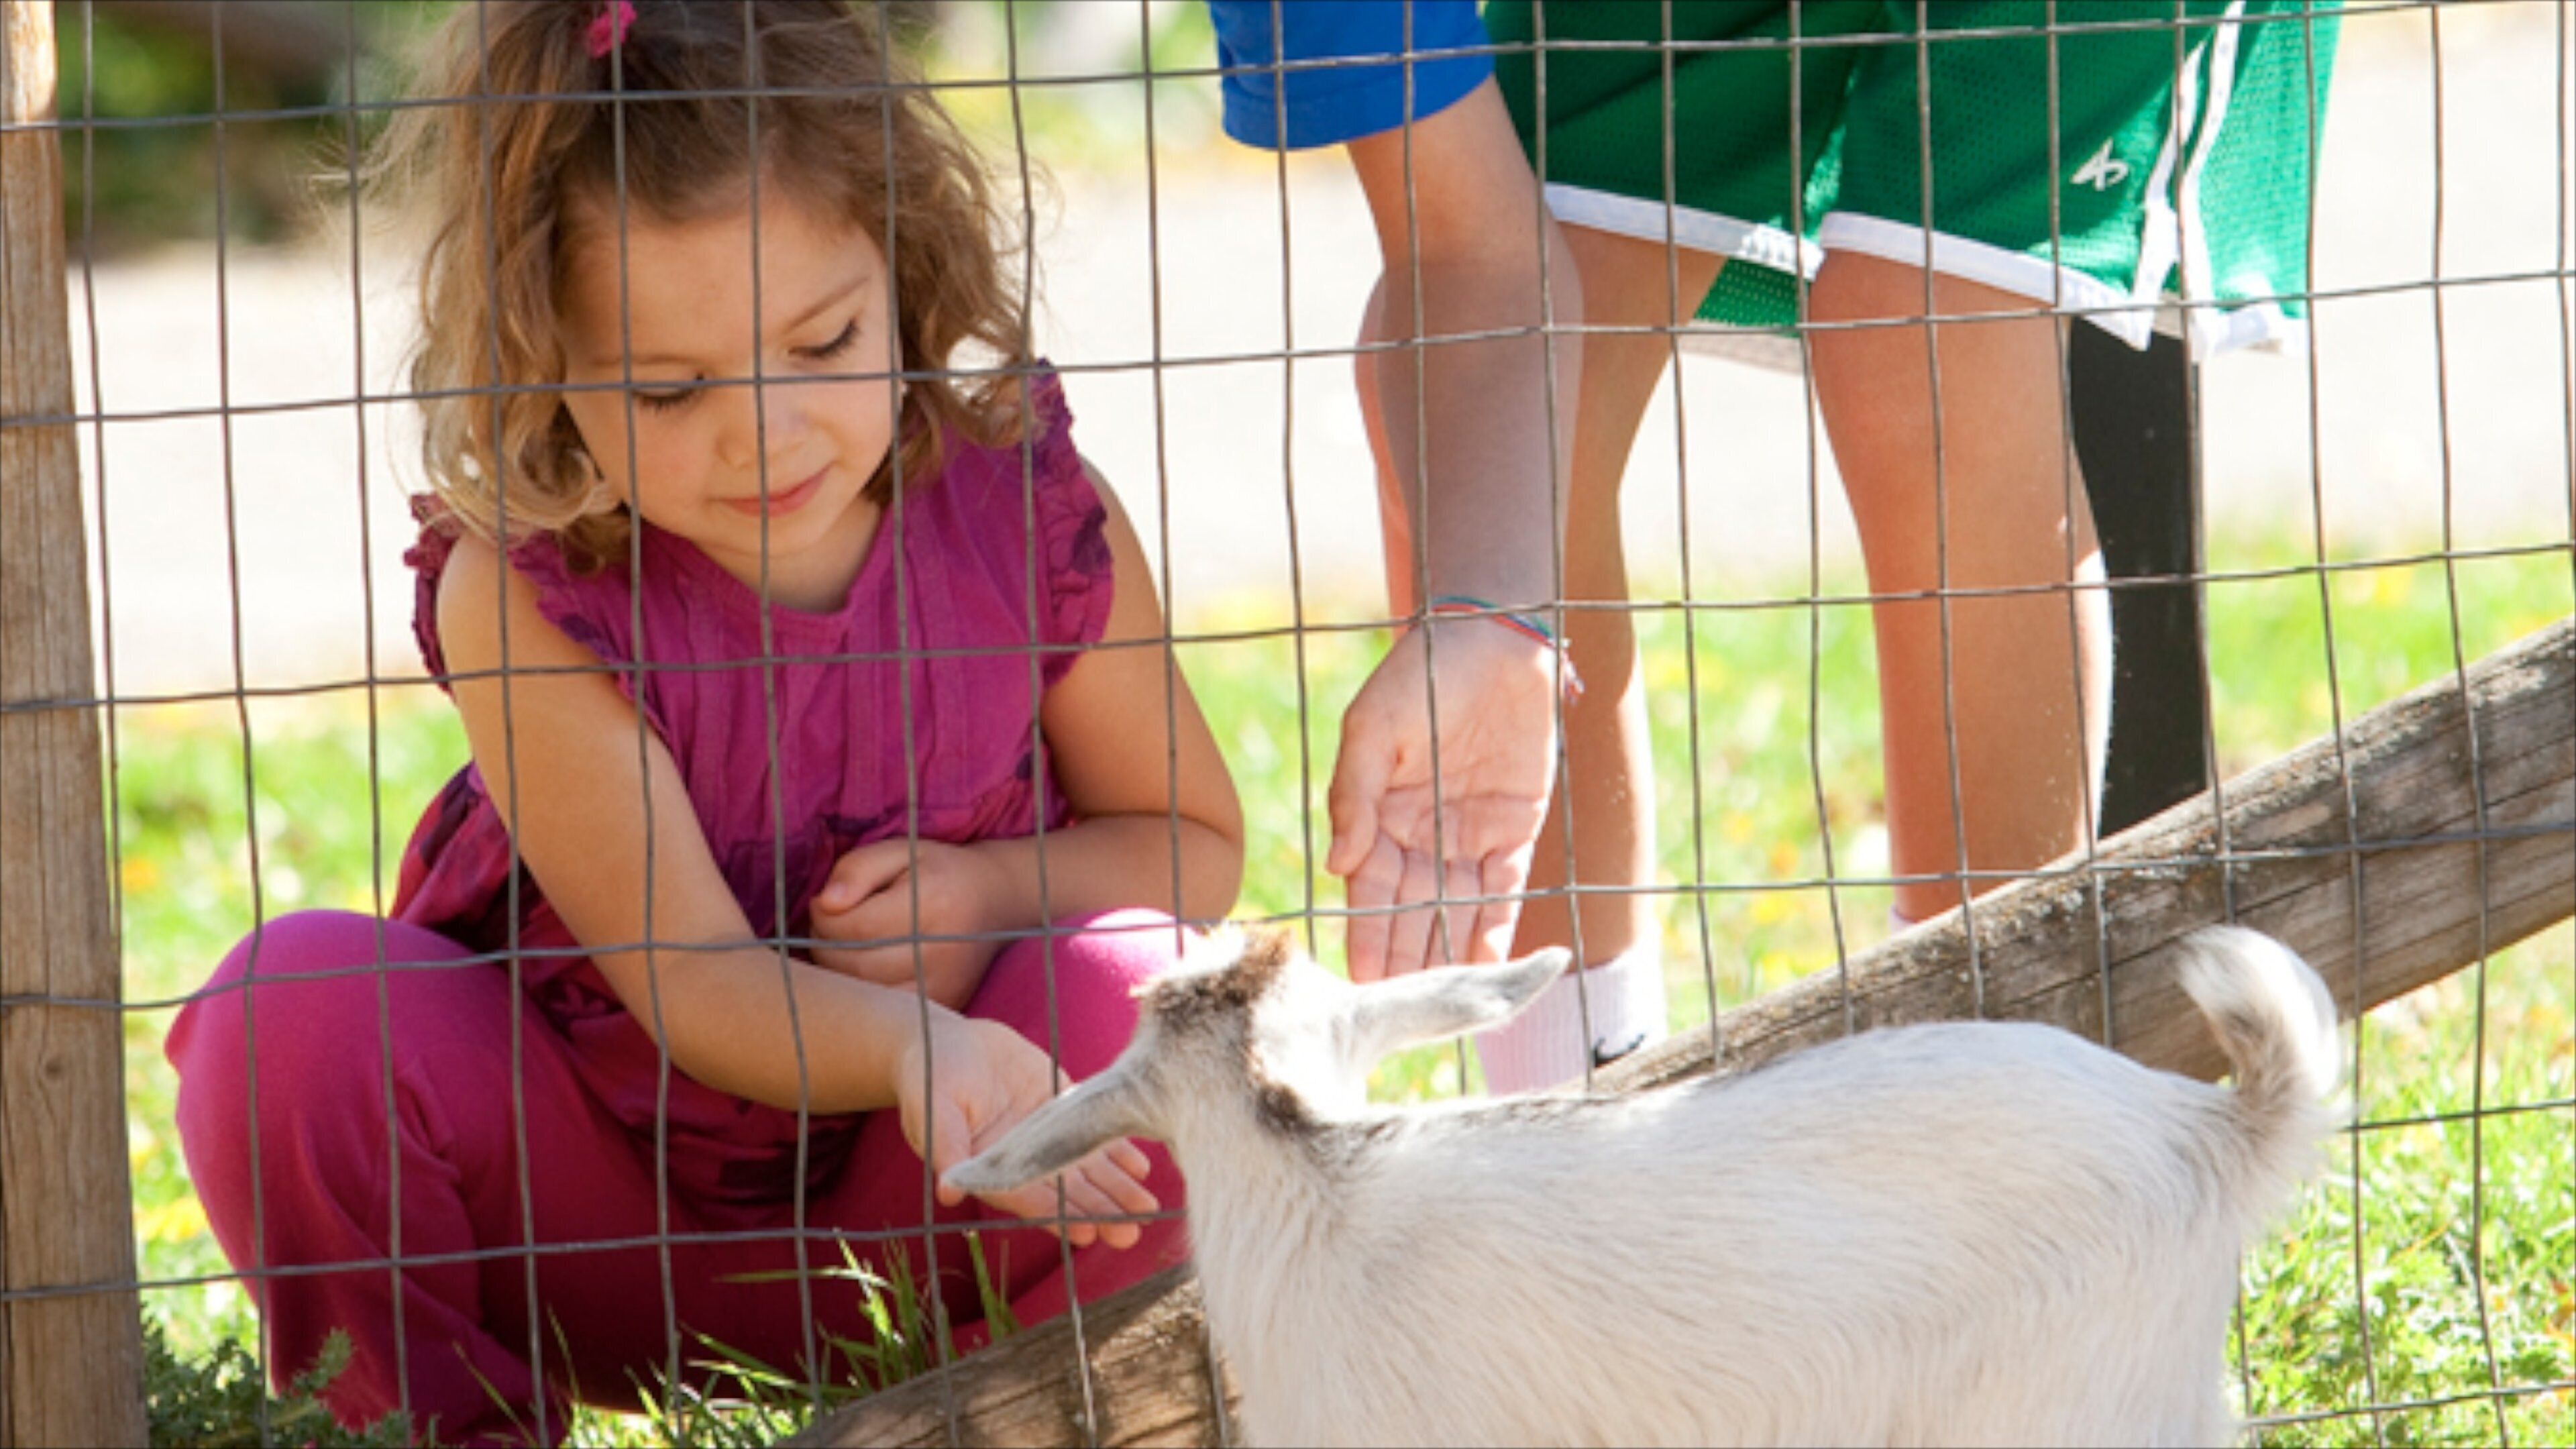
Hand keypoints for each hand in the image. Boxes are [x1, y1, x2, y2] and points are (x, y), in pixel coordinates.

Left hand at [810, 839, 1008, 1010]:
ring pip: (864, 995)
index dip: (823, 916)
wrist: (994, 903)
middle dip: (826, 944)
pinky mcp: (941, 1007)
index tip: (824, 902)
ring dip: (839, 971)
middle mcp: (942, 952)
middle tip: (831, 924)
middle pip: (854, 965)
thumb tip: (825, 903)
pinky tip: (866, 966)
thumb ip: (858, 868)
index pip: (854, 927)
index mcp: (935, 903)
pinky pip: (883, 1012)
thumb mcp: (900, 852)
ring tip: (848, 943)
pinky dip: (862, 992)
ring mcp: (944, 987)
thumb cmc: (938, 872)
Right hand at [895, 1013, 1159, 1248]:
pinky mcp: (1060, 1107)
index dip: (1058, 1216)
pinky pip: (1093, 1132)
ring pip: (1085, 1168)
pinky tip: (1142, 1166)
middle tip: (1131, 1233)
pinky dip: (1117, 1149)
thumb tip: (948, 1192)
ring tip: (1146, 1207)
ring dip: (1116, 1190)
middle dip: (1099, 1212)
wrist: (945, 1041)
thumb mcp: (932, 1109)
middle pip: (1065, 1192)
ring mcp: (1044, 1135)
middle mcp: (1022, 1159)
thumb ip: (945, 1146)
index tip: (1086, 1233)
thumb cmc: (929, 1076)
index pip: (1028, 1199)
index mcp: (990, 1169)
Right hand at [1328, 617, 1557, 981]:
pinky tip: (1491, 968)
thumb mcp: (1372, 727)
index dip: (1366, 934)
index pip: (1368, 889)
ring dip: (1450, 956)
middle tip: (1401, 1013)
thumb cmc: (1420, 673)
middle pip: (1412, 911)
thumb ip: (1354, 794)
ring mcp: (1469, 837)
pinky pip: (1505, 891)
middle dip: (1406, 961)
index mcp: (1378, 816)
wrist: (1494, 637)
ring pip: (1457, 910)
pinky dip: (1498, 928)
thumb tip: (1339, 862)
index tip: (1360, 981)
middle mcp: (1421, 837)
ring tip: (1447, 1006)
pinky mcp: (1516, 830)